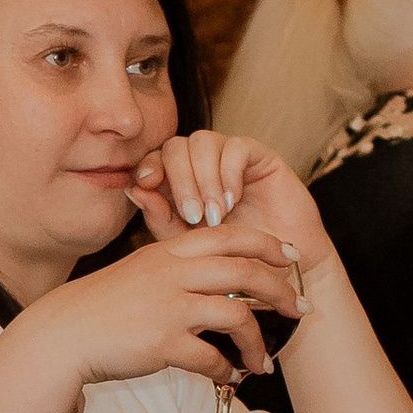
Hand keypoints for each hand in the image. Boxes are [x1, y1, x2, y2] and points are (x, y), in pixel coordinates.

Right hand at [31, 218, 299, 390]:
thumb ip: (174, 269)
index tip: (289, 257)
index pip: (231, 236)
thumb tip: (213, 282)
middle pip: (247, 272)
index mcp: (168, 252)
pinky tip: (229, 377)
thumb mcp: (137, 271)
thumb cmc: (98, 308)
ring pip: (238, 316)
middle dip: (282, 291)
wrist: (62, 334)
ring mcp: (169, 307)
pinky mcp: (163, 343)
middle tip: (298, 308)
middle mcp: (173, 273)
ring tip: (264, 359)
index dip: (268, 244)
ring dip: (259, 341)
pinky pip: (211, 357)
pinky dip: (227, 370)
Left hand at [131, 128, 331, 279]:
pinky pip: (236, 146)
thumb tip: (135, 189)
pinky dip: (229, 173)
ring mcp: (230, 159)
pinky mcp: (260, 157)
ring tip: (216, 215)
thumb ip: (160, 217)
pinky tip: (233, 201)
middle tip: (193, 216)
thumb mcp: (186, 243)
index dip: (148, 167)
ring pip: (202, 141)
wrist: (277, 270)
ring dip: (204, 178)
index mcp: (178, 182)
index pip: (155, 159)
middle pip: (175, 146)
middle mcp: (202, 166)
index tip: (147, 185)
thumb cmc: (229, 259)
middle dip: (179, 180)